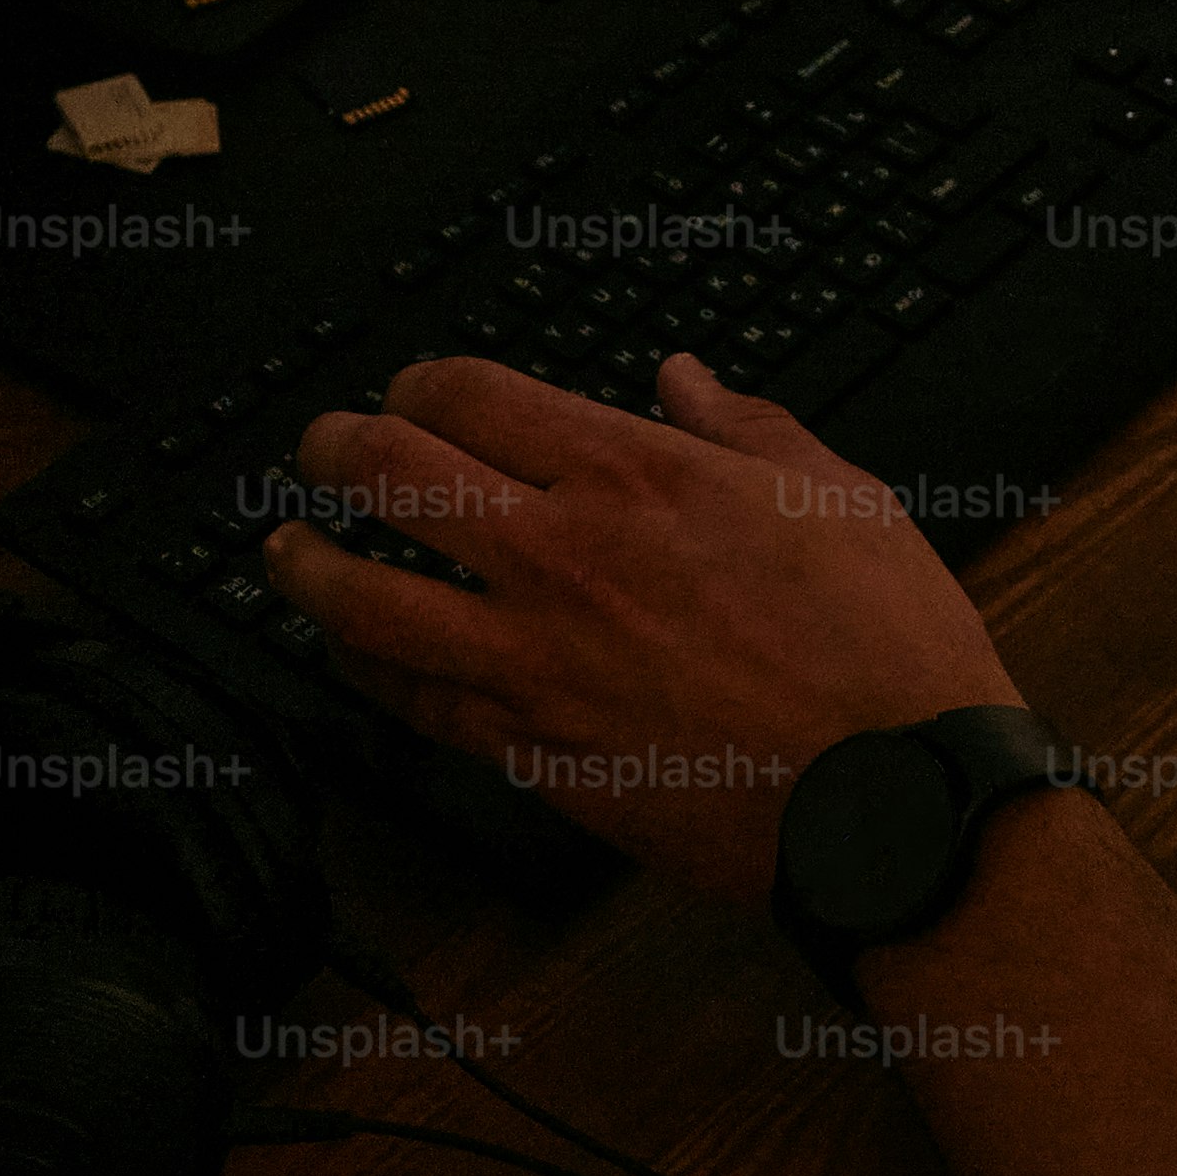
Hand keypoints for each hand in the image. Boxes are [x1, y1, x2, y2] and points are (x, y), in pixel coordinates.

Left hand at [261, 354, 1022, 907]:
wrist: (893, 796)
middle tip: (321, 447)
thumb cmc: (884, 648)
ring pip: (365, 595)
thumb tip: (684, 379)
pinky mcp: (532, 751)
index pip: (473, 394)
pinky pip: (410, 704)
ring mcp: (534, 657)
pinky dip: (363, 674)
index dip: (419, 381)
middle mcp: (562, 553)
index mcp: (635, 472)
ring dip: (308, 563)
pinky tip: (348, 660)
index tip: (412, 390)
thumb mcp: (837, 493)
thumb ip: (744, 426)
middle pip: (391, 472)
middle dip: (336, 447)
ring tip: (283, 549)